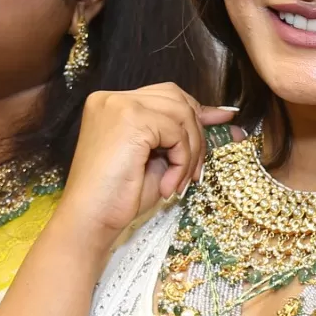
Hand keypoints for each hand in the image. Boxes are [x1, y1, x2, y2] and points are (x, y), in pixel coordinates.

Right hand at [52, 85, 235, 245]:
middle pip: (177, 99)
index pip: (166, 95)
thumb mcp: (156, 158)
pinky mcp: (131, 120)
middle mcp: (113, 98)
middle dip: (197, 134)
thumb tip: (223, 117)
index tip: (224, 121)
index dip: (196, 111)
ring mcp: (120, 105)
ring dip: (190, 153)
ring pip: (181, 115)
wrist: (90, 220)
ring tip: (179, 182)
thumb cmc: (117, 196)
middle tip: (196, 170)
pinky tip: (168, 185)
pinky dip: (182, 162)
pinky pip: (177, 134)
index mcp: (113, 104)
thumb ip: (180, 135)